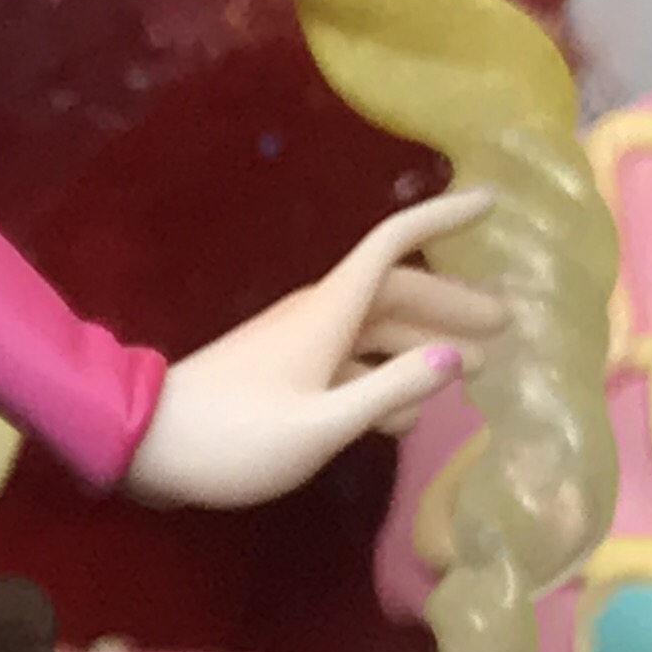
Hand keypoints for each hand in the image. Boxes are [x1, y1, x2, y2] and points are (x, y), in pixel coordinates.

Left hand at [120, 190, 514, 510]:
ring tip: (473, 370)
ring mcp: (297, 346)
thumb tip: (453, 358)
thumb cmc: (232, 437)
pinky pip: (347, 365)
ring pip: (374, 332)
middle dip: (452, 304)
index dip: (442, 218)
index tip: (491, 204)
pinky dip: (382, 379)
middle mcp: (317, 317)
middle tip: (506, 326)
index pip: (394, 245)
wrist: (144, 447)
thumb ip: (388, 391)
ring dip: (422, 345)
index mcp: (329, 313)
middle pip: (397, 294)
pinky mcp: (281, 377)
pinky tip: (406, 414)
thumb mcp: (320, 425)